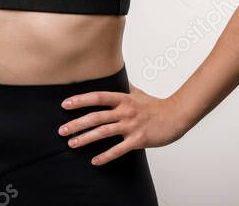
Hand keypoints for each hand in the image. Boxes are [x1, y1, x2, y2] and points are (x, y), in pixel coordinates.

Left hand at [57, 83, 185, 165]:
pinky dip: (105, 156)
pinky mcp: (138, 140)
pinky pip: (118, 149)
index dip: (80, 100)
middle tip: (62, 130)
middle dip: (76, 124)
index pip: (97, 97)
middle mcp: (125, 111)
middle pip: (96, 116)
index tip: (65, 105)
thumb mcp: (138, 93)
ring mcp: (131, 126)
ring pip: (103, 132)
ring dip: (85, 138)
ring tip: (72, 143)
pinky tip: (95, 161)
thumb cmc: (156, 105)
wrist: (177, 116)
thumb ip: (125, 87)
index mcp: (123, 99)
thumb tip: (116, 78)